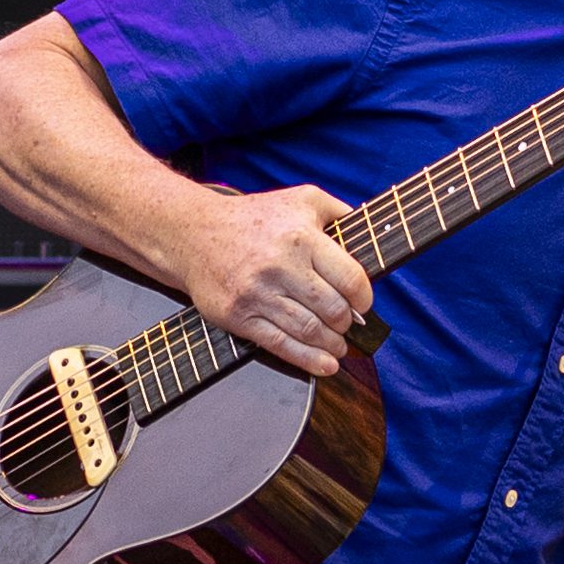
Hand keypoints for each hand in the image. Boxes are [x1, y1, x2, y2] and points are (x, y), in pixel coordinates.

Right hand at [172, 184, 370, 376]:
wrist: (194, 232)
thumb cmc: (254, 218)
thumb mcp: (302, 199)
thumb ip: (338, 211)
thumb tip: (369, 233)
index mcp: (301, 236)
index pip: (350, 278)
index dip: (364, 298)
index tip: (363, 304)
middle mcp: (280, 265)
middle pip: (332, 309)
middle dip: (346, 323)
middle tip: (348, 325)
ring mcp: (257, 293)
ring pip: (309, 331)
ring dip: (332, 344)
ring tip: (339, 345)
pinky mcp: (238, 315)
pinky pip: (280, 344)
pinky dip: (308, 360)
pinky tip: (326, 364)